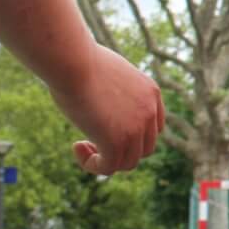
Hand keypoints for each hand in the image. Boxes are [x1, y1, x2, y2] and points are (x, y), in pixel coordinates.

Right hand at [50, 44, 163, 175]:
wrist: (74, 61)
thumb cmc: (81, 60)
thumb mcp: (108, 72)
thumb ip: (114, 89)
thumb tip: (103, 102)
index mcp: (151, 93)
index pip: (154, 128)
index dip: (133, 136)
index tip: (107, 129)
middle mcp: (150, 112)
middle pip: (144, 148)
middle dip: (119, 149)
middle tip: (91, 138)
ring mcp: (136, 128)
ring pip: (128, 162)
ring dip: (105, 159)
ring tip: (82, 144)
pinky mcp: (116, 141)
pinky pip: (109, 167)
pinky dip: (93, 164)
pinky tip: (77, 146)